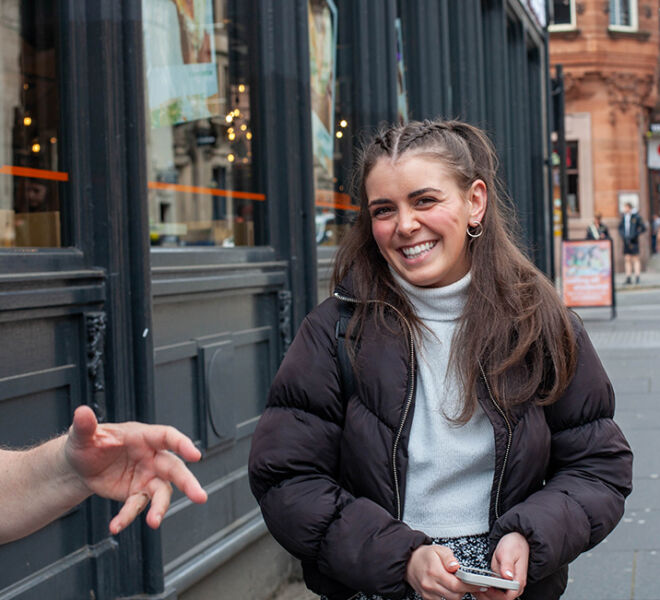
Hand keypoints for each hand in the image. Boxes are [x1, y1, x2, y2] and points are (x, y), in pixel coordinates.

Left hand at [64, 406, 207, 533]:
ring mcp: (146, 476)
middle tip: (199, 496)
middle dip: (187, 482)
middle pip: (174, 468)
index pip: (167, 437)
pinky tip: (116, 525)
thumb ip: (85, 425)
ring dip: (160, 508)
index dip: (183, 444)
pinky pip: (137, 506)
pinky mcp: (137, 493)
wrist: (80, 466)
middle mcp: (150, 457)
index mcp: (143, 437)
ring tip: (154, 521)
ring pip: (162, 492)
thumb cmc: (88, 443)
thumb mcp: (83, 435)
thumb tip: (82, 412)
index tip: (195, 455)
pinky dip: (128, 517)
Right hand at [406, 545, 485, 599]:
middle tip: (468, 583)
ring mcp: (428, 593)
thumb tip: (456, 566)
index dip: (470, 586)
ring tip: (457, 583)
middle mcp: (430, 584)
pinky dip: (449, 596)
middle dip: (465, 590)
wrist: (409, 562)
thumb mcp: (438, 549)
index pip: (456, 585)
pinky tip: (449, 587)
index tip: (479, 585)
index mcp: (434, 572)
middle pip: (455, 596)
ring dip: (457, 594)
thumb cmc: (425, 555)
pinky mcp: (427, 598)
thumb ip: (449, 557)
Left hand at [474, 532, 528, 599]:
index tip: (484, 587)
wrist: (517, 540)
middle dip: (487, 596)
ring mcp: (507, 584)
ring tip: (472, 587)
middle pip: (501, 599)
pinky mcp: (501, 582)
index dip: (495, 595)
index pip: (508, 597)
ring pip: (496, 597)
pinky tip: (475, 585)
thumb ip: (507, 564)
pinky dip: (484, 590)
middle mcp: (513, 585)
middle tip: (474, 588)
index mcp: (518, 580)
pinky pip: (494, 591)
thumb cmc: (514, 545)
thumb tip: (507, 576)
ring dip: (484, 595)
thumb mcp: (509, 552)